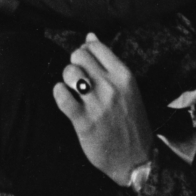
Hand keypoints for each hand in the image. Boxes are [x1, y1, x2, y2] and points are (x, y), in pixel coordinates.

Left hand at [53, 33, 153, 185]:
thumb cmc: (131, 121)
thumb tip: (90, 35)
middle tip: (78, 78)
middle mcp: (111, 86)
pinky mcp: (84, 121)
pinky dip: (59, 94)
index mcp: (124, 75)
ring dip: (66, 79)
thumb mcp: (127, 88)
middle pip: (78, 55)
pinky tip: (66, 100)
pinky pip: (61, 96)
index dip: (85, 51)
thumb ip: (108, 62)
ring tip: (73, 90)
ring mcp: (97, 104)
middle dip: (74, 63)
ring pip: (69, 72)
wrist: (137, 160)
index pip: (95, 46)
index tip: (86, 63)